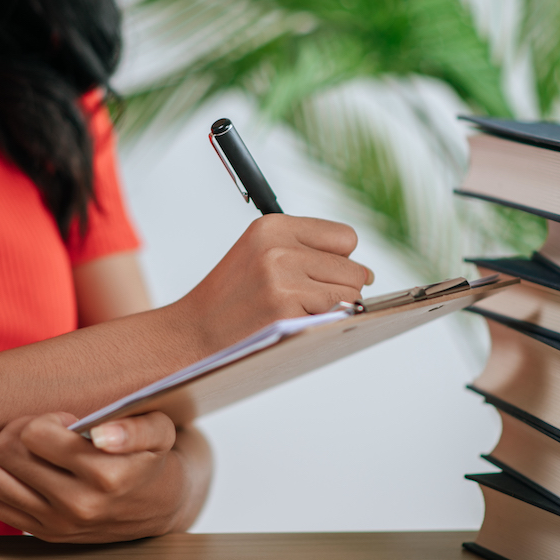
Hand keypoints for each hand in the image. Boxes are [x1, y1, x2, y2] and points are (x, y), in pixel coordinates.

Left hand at [0, 411, 201, 542]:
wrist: (156, 506)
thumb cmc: (151, 460)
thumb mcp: (160, 432)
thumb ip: (134, 427)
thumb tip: (101, 434)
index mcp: (105, 475)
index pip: (36, 435)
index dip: (46, 418)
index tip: (65, 421)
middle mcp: (77, 504)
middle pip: (10, 452)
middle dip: (18, 429)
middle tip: (39, 428)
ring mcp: (57, 522)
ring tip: (17, 441)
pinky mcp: (43, 532)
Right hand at [174, 214, 372, 352]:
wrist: (192, 333)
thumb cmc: (232, 299)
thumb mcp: (260, 254)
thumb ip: (306, 251)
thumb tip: (367, 273)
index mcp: (272, 226)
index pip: (345, 237)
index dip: (340, 260)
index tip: (321, 276)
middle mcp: (278, 247)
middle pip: (353, 267)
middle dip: (340, 287)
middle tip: (306, 302)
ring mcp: (283, 278)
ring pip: (352, 292)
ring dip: (335, 308)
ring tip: (298, 313)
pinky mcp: (287, 309)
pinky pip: (338, 315)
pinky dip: (324, 325)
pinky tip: (294, 324)